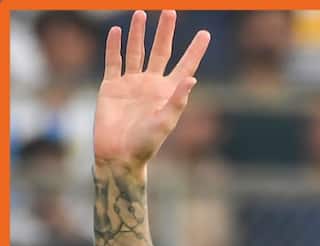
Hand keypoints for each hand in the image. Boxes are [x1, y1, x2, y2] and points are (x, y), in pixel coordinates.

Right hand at [93, 10, 209, 169]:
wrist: (118, 155)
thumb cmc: (145, 144)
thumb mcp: (165, 123)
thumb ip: (177, 101)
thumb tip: (192, 79)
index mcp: (168, 93)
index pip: (185, 66)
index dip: (195, 50)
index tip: (206, 34)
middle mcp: (151, 85)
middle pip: (161, 51)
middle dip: (166, 32)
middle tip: (171, 12)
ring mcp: (131, 84)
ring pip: (136, 51)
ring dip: (139, 33)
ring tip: (142, 13)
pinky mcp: (111, 87)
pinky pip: (113, 62)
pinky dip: (115, 46)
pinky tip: (117, 32)